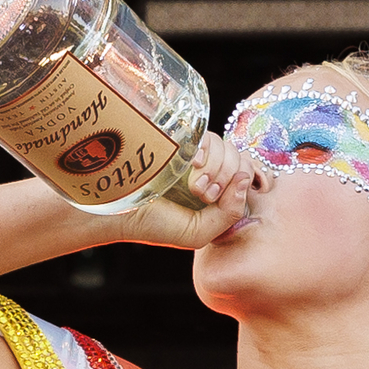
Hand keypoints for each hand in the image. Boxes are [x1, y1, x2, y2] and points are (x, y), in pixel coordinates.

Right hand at [111, 130, 268, 251]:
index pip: (248, 177)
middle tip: (200, 193)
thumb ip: (230, 214)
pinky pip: (210, 136)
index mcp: (218, 194)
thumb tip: (245, 178)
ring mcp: (196, 154)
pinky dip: (207, 150)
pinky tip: (192, 163)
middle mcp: (210, 171)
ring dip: (215, 167)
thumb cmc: (157, 225)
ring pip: (228, 147)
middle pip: (241, 160)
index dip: (238, 186)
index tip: (212, 200)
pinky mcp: (182, 139)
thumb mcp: (199, 232)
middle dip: (226, 179)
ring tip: (192, 183)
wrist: (121, 208)